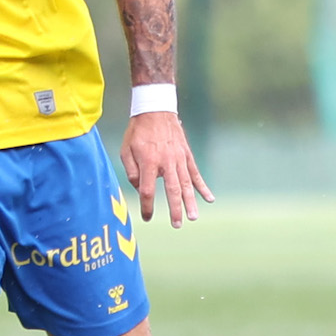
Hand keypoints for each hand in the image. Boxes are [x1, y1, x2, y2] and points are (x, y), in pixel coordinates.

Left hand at [121, 111, 213, 228]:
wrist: (155, 110)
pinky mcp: (187, 155)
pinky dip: (202, 187)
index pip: (148, 190)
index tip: (147, 217)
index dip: (147, 206)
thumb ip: (131, 171)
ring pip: (186, 184)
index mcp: (148, 162)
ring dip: (190, 202)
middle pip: (172, 190)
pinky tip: (209, 199)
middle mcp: (166, 162)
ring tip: (193, 217)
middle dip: (174, 209)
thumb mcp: (125, 150)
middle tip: (176, 225)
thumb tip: (139, 188)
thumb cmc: (137, 132)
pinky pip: (195, 173)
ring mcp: (179, 158)